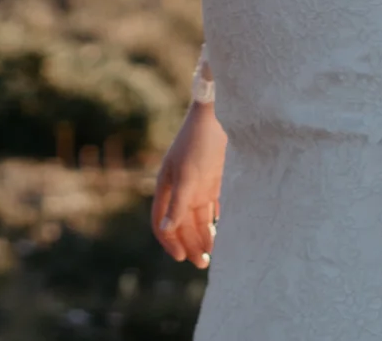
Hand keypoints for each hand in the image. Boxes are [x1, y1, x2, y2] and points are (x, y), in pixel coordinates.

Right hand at [150, 102, 226, 266]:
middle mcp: (179, 190)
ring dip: (202, 237)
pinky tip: (220, 235)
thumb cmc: (196, 143)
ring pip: (196, 220)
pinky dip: (214, 224)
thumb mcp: (187, 175)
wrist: (217, 117)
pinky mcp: (212, 183)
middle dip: (189, 244)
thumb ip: (178, 203)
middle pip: (181, 225)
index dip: (170, 241)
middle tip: (202, 264)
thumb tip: (166, 229)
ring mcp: (195, 187)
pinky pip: (211, 210)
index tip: (182, 257)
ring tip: (212, 255)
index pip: (161, 222)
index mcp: (165, 187)